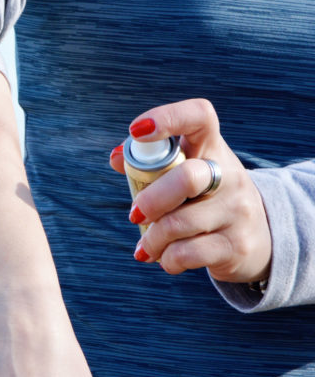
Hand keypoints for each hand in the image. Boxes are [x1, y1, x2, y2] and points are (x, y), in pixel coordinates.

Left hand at [109, 98, 271, 282]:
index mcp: (211, 148)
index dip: (167, 118)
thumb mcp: (186, 173)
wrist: (261, 236)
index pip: (199, 116)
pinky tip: (166, 258)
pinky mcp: (238, 246)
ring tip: (148, 245)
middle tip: (135, 215)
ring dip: (152, 239)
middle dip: (151, 200)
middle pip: (188, 178)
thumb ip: (150, 164)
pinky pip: (187, 254)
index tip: (138, 131)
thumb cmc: (207, 198)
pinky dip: (167, 260)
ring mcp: (237, 211)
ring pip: (179, 224)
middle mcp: (230, 175)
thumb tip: (115, 157)